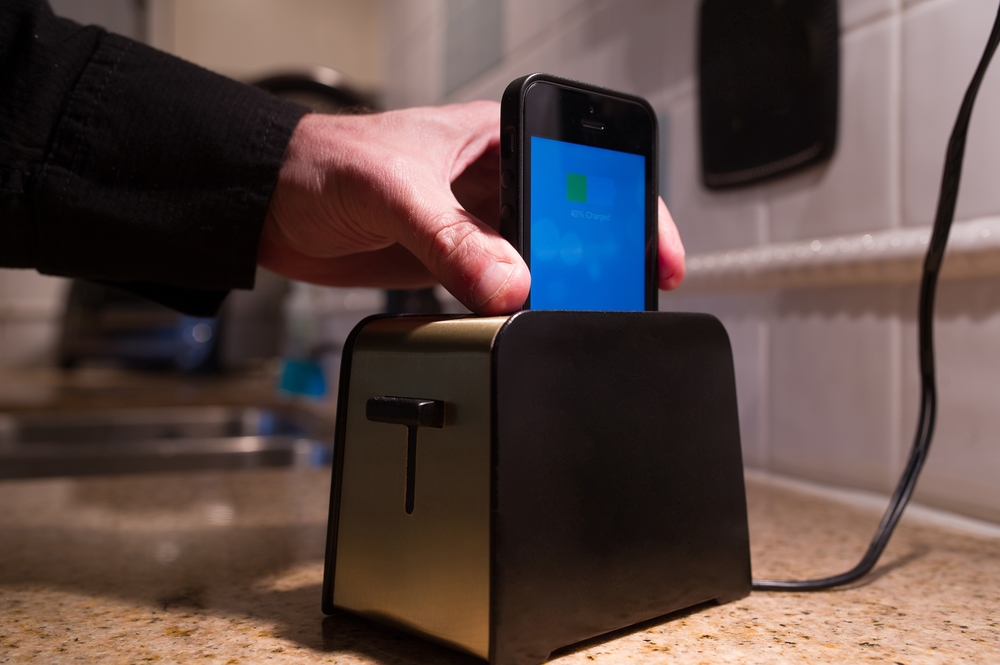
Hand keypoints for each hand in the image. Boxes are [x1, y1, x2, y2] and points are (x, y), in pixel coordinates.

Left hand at [259, 101, 684, 313]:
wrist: (266, 205)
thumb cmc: (323, 164)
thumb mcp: (394, 190)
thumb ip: (451, 238)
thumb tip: (511, 282)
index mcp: (495, 136)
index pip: (583, 163)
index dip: (627, 204)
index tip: (651, 250)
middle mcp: (492, 179)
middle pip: (570, 218)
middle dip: (599, 255)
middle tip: (622, 292)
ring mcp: (472, 224)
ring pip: (537, 258)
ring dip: (557, 286)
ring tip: (579, 313)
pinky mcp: (450, 262)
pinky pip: (499, 288)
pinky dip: (515, 307)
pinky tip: (524, 320)